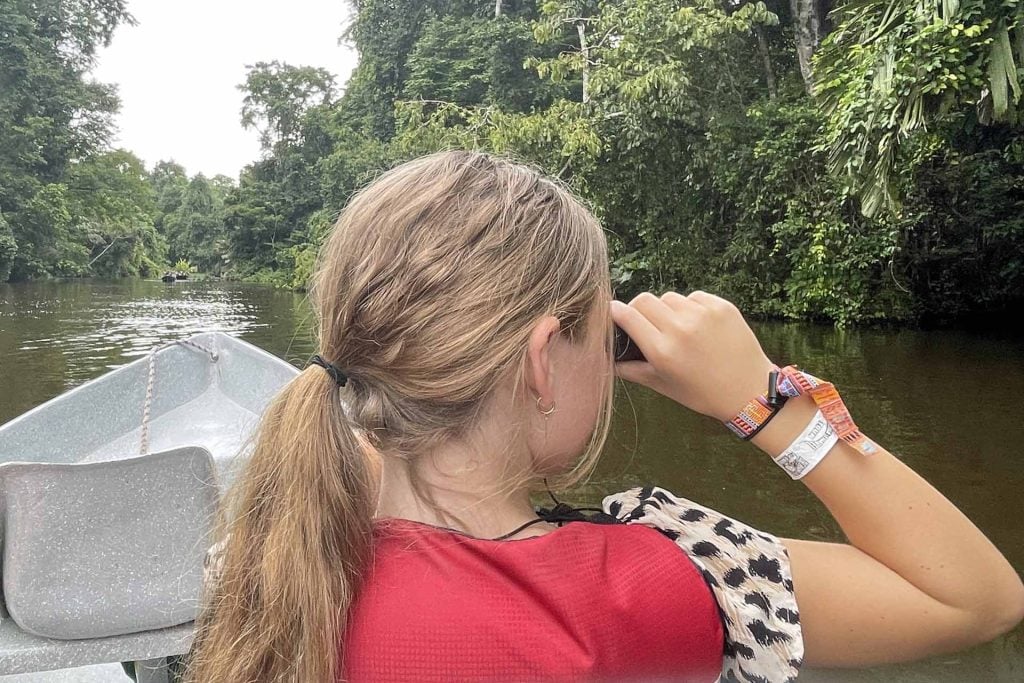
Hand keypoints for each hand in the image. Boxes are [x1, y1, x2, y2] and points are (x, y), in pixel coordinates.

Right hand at [610, 291, 774, 421]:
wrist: (749, 391)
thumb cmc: (703, 393)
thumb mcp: (664, 386)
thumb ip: (633, 370)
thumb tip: (609, 361)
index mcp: (662, 351)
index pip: (628, 316)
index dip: (615, 311)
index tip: (613, 312)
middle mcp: (680, 329)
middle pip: (645, 300)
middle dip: (639, 309)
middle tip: (645, 321)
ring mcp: (702, 315)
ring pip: (669, 297)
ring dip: (667, 309)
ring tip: (676, 326)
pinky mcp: (721, 307)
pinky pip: (694, 297)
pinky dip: (690, 307)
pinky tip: (698, 325)